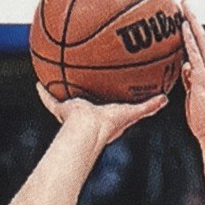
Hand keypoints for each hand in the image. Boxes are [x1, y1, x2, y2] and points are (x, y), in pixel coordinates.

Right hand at [35, 83, 165, 151]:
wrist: (87, 128)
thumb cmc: (109, 124)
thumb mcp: (132, 113)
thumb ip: (148, 106)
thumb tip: (165, 99)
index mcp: (104, 117)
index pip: (108, 107)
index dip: (110, 101)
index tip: (111, 92)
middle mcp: (88, 114)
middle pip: (87, 102)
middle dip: (87, 93)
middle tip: (86, 81)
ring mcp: (73, 112)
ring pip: (67, 100)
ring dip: (64, 90)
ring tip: (59, 76)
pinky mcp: (61, 109)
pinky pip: (50, 100)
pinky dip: (44, 93)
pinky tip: (39, 82)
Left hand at [179, 0, 204, 149]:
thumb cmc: (202, 118)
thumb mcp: (193, 94)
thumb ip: (190, 79)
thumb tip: (184, 66)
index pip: (200, 45)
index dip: (192, 28)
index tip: (184, 14)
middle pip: (202, 37)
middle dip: (192, 17)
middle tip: (183, 0)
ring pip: (200, 41)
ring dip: (191, 22)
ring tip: (183, 7)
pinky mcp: (204, 78)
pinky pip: (196, 54)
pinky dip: (190, 40)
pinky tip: (182, 28)